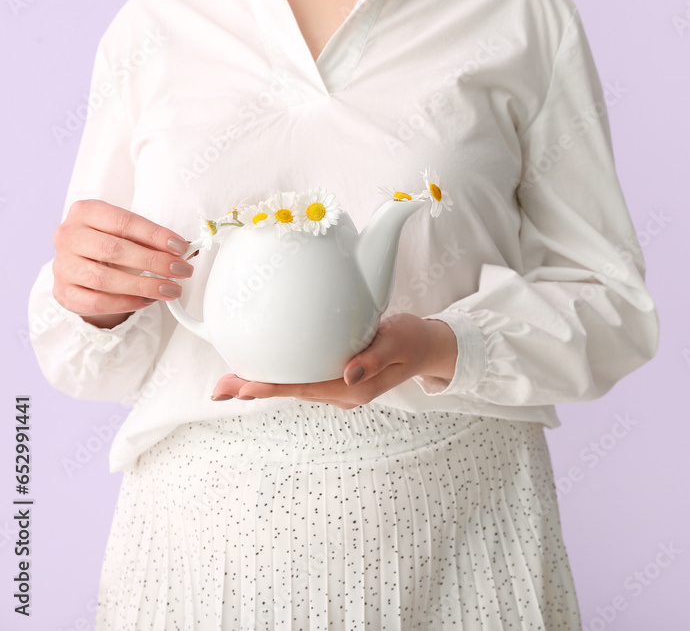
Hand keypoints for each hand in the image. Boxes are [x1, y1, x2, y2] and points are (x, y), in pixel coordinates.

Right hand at [52, 199, 192, 327]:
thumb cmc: (111, 245)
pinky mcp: (64, 292)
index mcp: (85, 212)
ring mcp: (62, 265)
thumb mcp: (130, 235)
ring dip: (144, 286)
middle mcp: (68, 236)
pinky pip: (96, 302)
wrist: (82, 266)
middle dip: (154, 262)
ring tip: (170, 290)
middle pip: (114, 250)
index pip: (123, 222)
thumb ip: (156, 241)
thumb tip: (189, 249)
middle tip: (182, 270)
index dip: (155, 235)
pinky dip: (126, 303)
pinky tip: (147, 301)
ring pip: (104, 279)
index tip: (181, 247)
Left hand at [210, 313, 458, 407]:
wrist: (427, 346)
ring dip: (262, 384)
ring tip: (228, 381)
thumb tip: (349, 375)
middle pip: (291, 391)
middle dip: (254, 390)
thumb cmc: (413, 340)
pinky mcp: (337, 376)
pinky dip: (279, 373)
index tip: (243, 388)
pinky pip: (303, 377)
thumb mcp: (398, 342)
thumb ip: (374, 359)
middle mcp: (342, 392)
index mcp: (354, 389)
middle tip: (219, 388)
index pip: (304, 389)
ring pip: (294, 386)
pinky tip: (261, 366)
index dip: (272, 388)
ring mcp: (338, 386)